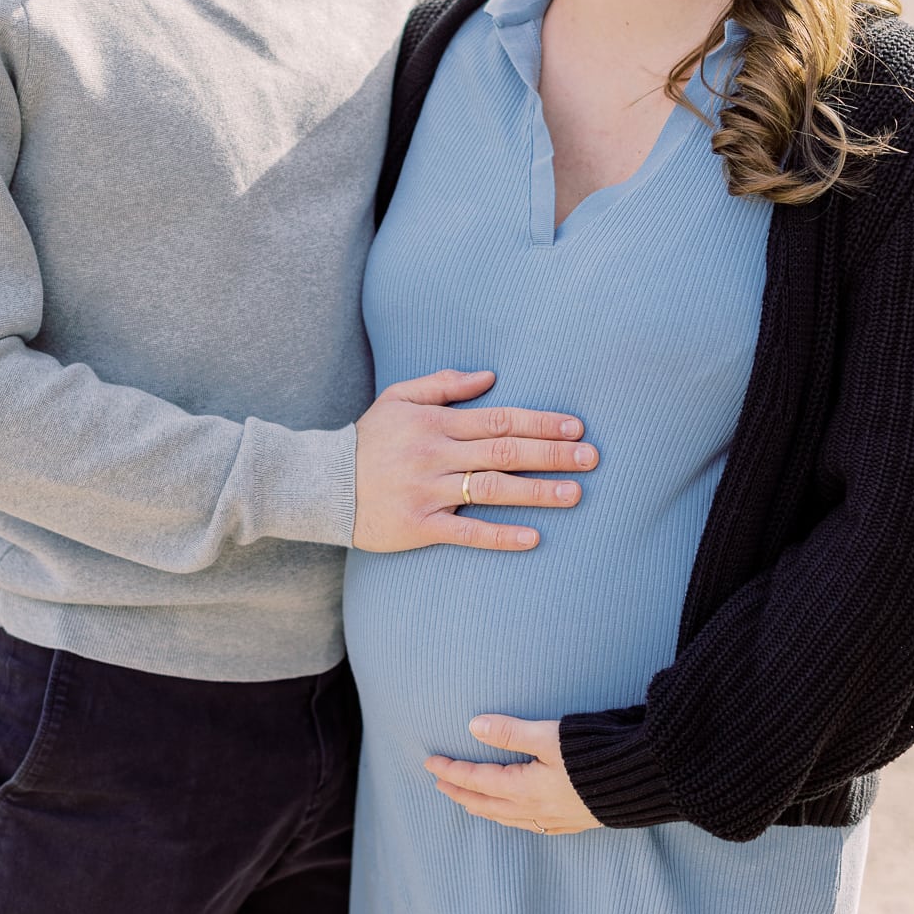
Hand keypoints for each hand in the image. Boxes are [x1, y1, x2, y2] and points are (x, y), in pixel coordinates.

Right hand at [353, 369, 596, 551]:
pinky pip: (465, 532)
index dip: (540, 422)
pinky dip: (500, 535)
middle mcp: (435, 454)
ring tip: (575, 493)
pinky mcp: (419, 526)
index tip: (575, 427)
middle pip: (504, 451)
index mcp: (435, 422)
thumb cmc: (368, 438)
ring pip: (491, 489)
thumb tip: (491, 376)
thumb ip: (444, 384)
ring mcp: (428, 492)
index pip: (498, 419)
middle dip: (551, 453)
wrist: (322, 482)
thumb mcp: (399, 397)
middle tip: (591, 457)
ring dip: (537, 492)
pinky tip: (533, 537)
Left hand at [425, 714, 600, 834]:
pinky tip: (515, 818)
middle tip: (438, 783)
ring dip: (482, 808)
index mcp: (525, 788)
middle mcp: (535, 809)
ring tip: (467, 802)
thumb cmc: (594, 754)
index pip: (477, 780)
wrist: (640, 780)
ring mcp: (555, 819)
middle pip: (486, 804)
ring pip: (507, 819)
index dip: (452, 770)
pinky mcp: (573, 822)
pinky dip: (511, 820)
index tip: (430, 763)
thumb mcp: (549, 735)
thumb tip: (473, 725)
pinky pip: (530, 827)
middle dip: (460, 792)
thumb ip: (510, 732)